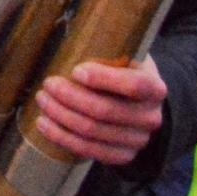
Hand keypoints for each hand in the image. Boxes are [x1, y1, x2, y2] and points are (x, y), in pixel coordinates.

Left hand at [34, 57, 166, 165]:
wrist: (140, 101)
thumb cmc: (123, 70)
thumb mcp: (125, 54)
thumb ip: (107, 49)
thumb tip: (70, 39)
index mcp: (155, 88)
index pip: (133, 85)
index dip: (103, 79)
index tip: (76, 70)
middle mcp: (151, 117)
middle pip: (105, 111)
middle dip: (70, 97)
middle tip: (48, 84)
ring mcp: (138, 140)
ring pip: (93, 132)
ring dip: (61, 116)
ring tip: (42, 100)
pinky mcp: (122, 155)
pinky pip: (89, 151)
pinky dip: (62, 137)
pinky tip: (43, 123)